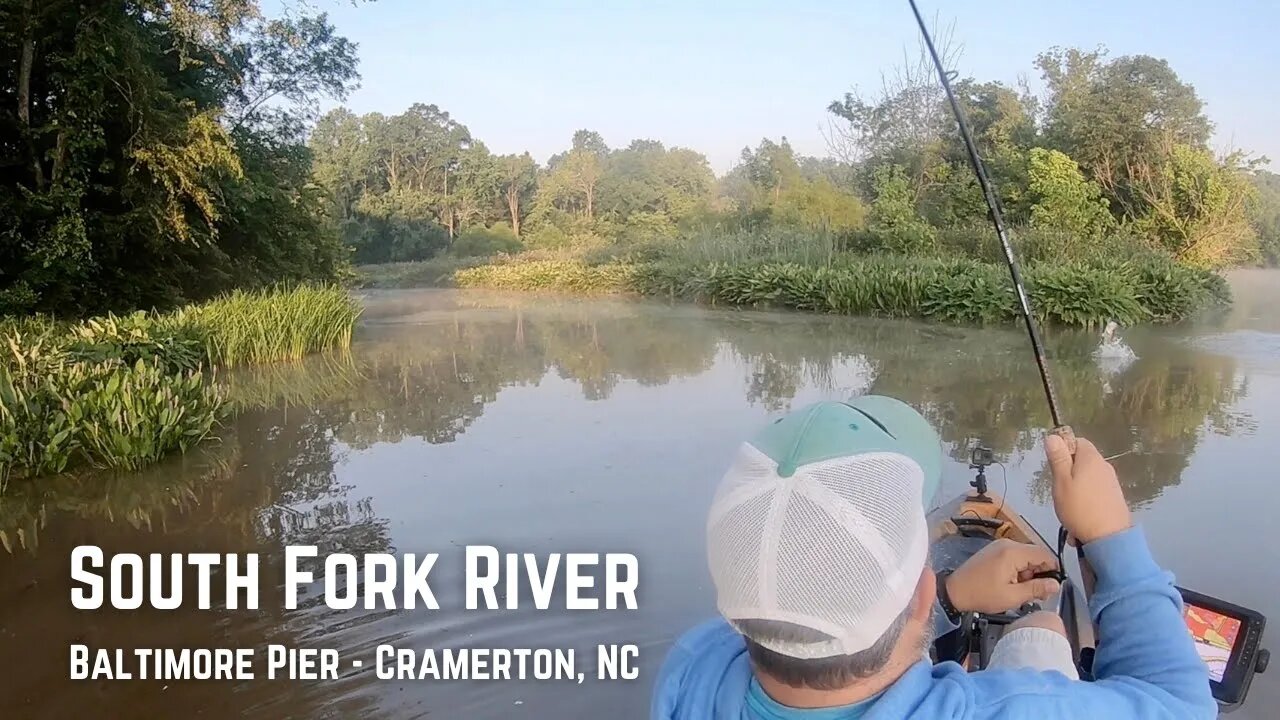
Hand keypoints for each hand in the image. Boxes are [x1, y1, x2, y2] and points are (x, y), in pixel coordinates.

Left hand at [945, 539, 1060, 613]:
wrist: (955, 591)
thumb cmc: (980, 594)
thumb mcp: (1012, 596)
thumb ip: (1036, 589)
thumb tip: (1055, 585)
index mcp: (1012, 552)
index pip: (1044, 554)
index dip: (1052, 570)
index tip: (1051, 586)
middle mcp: (1006, 544)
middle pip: (1035, 554)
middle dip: (1039, 573)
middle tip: (1036, 593)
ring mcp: (999, 546)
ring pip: (1026, 556)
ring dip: (1028, 573)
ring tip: (1020, 590)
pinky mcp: (994, 551)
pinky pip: (1014, 557)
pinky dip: (1018, 569)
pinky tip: (1012, 583)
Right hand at [1046, 434, 1131, 544]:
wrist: (1108, 538)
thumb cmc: (1079, 508)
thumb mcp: (1061, 481)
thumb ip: (1058, 458)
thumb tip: (1053, 436)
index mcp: (1091, 458)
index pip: (1077, 441)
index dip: (1064, 449)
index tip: (1054, 467)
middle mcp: (1104, 466)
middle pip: (1083, 461)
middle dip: (1068, 472)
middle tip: (1059, 489)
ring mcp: (1112, 483)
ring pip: (1088, 478)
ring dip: (1076, 489)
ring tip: (1068, 507)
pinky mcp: (1115, 498)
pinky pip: (1095, 493)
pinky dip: (1086, 501)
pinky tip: (1080, 517)